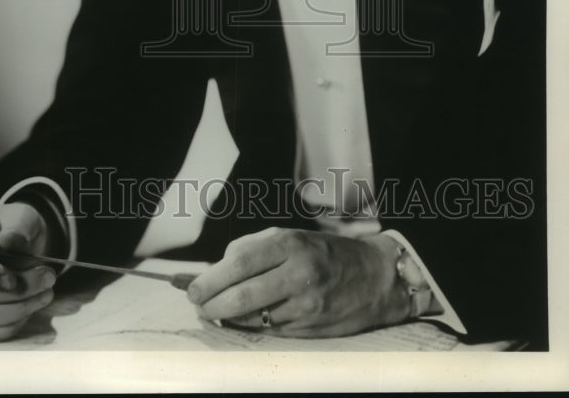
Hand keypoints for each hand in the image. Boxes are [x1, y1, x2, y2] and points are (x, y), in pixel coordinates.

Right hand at [0, 203, 56, 341]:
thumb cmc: (16, 226)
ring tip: (46, 292)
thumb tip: (9, 241)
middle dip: (16, 290)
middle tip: (48, 278)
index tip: (14, 279)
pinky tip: (31, 307)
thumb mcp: (23, 216)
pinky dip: (11, 325)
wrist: (19, 244)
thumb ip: (18, 225)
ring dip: (17, 308)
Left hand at [186, 227, 408, 337]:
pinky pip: (271, 331)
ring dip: (229, 318)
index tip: (192, 288)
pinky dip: (251, 327)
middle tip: (198, 305)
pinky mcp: (312, 328)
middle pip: (243, 294)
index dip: (212, 278)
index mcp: (290, 244)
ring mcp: (306, 304)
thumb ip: (255, 247)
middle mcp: (299, 273)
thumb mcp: (292, 236)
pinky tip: (242, 321)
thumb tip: (218, 267)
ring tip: (216, 312)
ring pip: (255, 317)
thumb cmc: (326, 253)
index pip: (240, 262)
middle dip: (213, 303)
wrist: (375, 277)